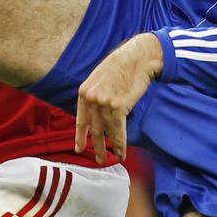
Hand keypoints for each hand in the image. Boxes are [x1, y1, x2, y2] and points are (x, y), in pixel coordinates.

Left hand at [74, 33, 162, 163]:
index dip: (80, 136)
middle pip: (93, 129)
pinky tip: (122, 153)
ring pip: (106, 133)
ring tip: (111, 159)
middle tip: (98, 159)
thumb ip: (96, 94)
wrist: (137, 58)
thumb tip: (98, 112)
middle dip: (96, 146)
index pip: (80, 119)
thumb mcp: (100, 77)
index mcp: (84, 91)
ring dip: (110, 149)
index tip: (79, 148)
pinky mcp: (118, 107)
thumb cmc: (122, 66)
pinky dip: (120, 145)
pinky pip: (118, 132)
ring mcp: (104, 104)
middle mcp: (91, 99)